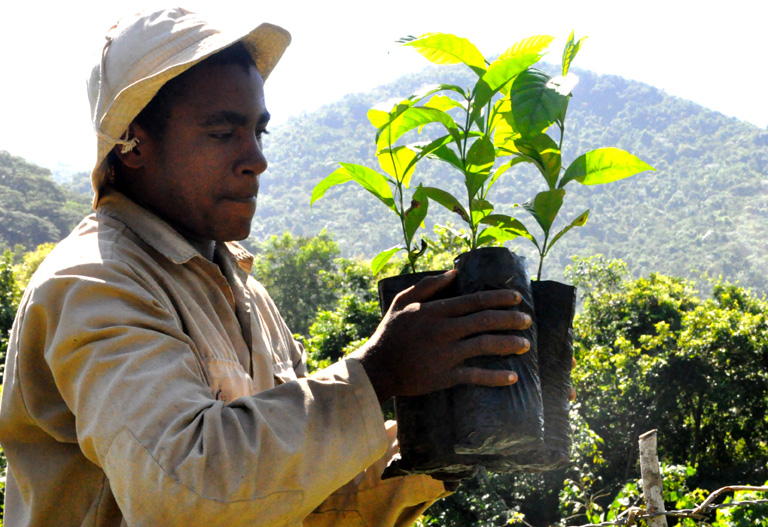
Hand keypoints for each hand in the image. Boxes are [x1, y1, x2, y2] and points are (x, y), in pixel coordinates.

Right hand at [350, 270, 531, 403]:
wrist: (378, 367)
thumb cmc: (391, 332)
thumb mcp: (402, 301)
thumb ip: (428, 285)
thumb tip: (453, 272)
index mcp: (436, 311)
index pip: (475, 301)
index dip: (499, 298)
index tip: (517, 298)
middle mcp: (444, 330)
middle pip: (485, 321)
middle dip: (510, 319)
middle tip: (527, 320)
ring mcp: (446, 354)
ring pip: (484, 346)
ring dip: (508, 344)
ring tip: (525, 344)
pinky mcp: (445, 376)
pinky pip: (475, 376)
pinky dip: (495, 377)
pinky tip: (512, 377)